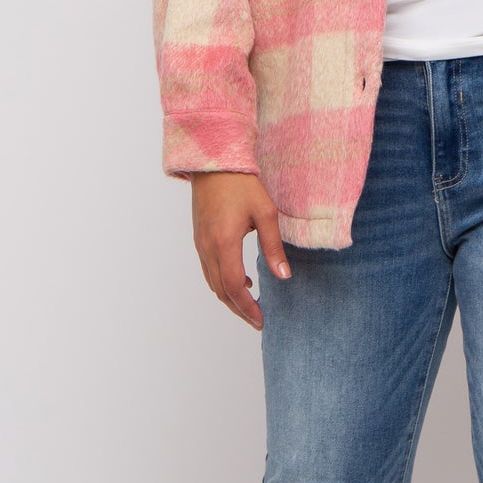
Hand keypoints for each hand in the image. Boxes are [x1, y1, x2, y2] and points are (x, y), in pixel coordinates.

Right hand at [188, 171, 290, 329]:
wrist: (214, 162)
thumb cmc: (241, 184)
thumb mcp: (265, 213)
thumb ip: (273, 246)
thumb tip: (283, 275)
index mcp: (224, 243)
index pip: (235, 286)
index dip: (248, 307)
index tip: (261, 320)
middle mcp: (208, 247)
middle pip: (221, 290)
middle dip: (239, 309)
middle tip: (257, 320)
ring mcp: (200, 243)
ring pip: (212, 282)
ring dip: (230, 298)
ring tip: (250, 306)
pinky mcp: (199, 238)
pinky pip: (209, 270)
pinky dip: (222, 283)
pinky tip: (242, 281)